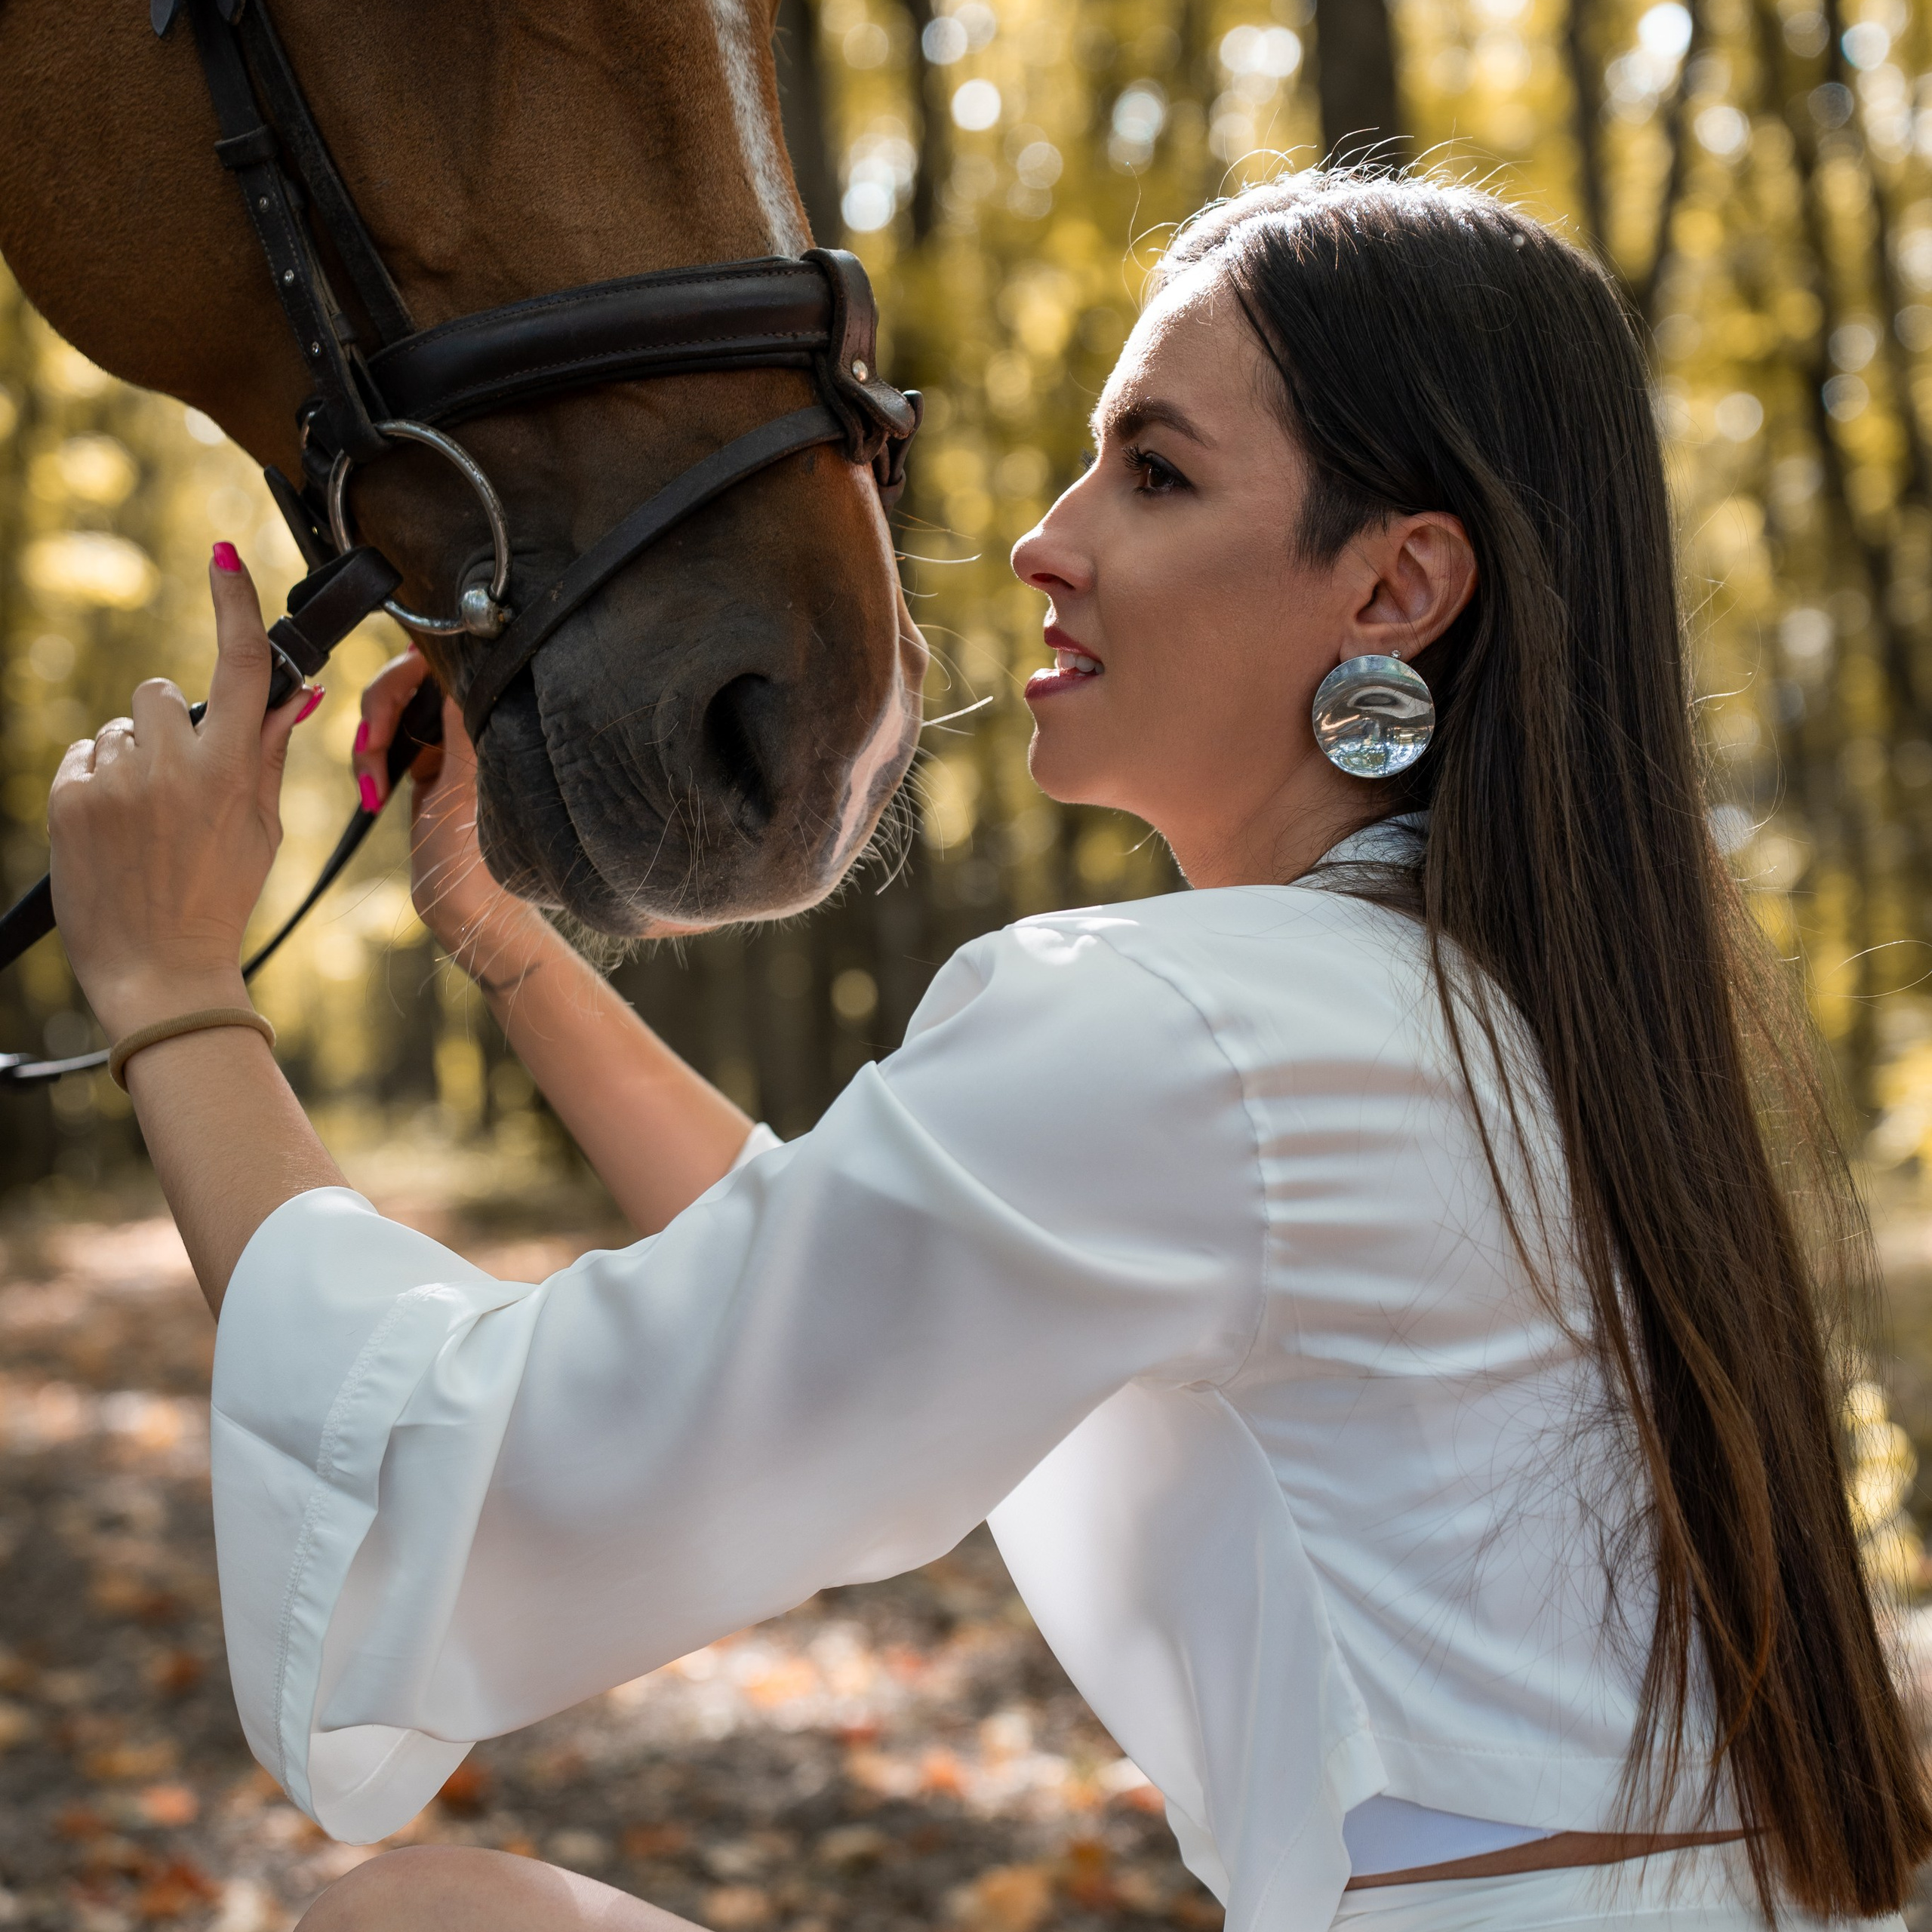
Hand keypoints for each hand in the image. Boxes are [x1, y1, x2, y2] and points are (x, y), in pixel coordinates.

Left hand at [47, 547, 320, 1039]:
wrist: (158, 969)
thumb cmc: (219, 898)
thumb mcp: (262, 829)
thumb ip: (270, 754)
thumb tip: (295, 696)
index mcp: (231, 773)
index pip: (240, 668)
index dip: (233, 603)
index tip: (223, 554)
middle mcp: (172, 768)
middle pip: (163, 693)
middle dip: (170, 723)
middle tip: (179, 778)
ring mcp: (116, 782)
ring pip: (119, 727)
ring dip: (131, 756)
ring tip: (145, 818)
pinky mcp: (70, 799)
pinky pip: (83, 756)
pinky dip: (97, 780)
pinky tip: (114, 827)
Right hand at [351, 648, 539, 971]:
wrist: (467, 912)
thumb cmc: (476, 859)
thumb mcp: (466, 781)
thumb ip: (459, 718)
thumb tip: (459, 655)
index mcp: (491, 718)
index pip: (441, 661)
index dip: (405, 669)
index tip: (388, 706)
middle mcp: (473, 723)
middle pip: (408, 678)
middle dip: (380, 711)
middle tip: (373, 750)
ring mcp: (449, 743)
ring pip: (392, 709)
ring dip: (371, 741)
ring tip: (373, 784)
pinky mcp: (428, 764)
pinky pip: (386, 740)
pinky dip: (371, 759)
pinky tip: (373, 791)